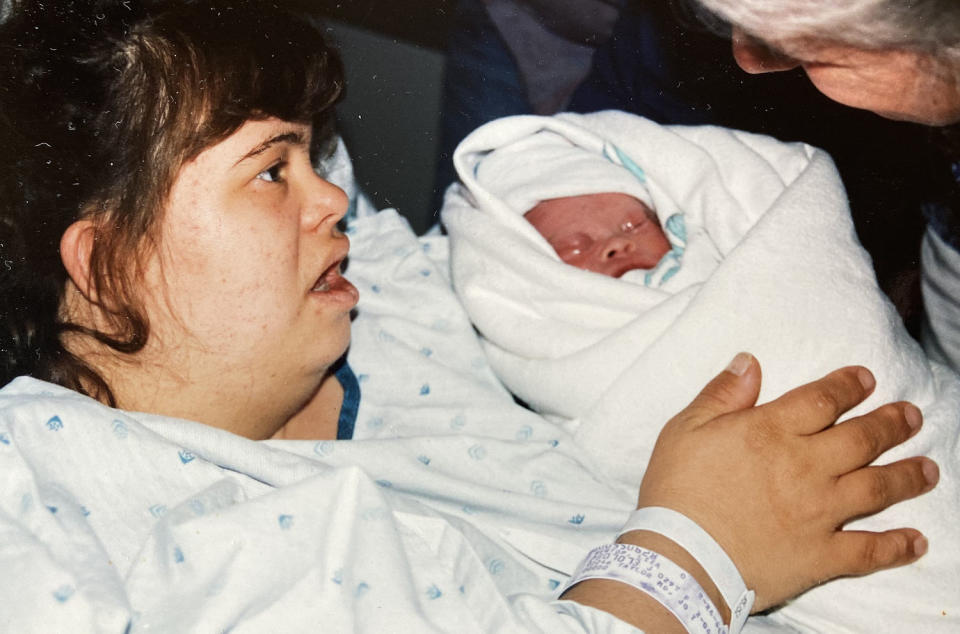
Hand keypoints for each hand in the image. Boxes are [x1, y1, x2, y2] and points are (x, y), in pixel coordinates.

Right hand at [635, 353, 938, 610]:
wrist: (678, 557)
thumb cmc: (675, 491)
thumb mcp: (685, 430)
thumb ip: (721, 395)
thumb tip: (750, 362)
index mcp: (771, 431)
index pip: (823, 399)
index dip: (848, 386)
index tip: (866, 379)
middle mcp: (805, 466)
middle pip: (862, 438)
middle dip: (891, 424)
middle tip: (910, 416)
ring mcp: (819, 512)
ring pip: (877, 487)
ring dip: (908, 476)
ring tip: (928, 469)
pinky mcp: (821, 555)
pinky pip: (870, 550)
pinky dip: (897, 546)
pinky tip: (916, 541)